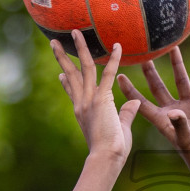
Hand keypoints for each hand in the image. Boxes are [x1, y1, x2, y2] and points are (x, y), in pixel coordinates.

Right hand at [52, 31, 138, 163]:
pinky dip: (114, 60)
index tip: (60, 73)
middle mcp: (82, 103)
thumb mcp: (119, 128)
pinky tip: (117, 46)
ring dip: (80, 48)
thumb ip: (126, 114)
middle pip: (70, 74)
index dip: (65, 81)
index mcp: (82, 112)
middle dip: (62, 57)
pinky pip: (109, 75)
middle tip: (55, 41)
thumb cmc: (112, 151)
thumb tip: (134, 103)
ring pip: (83, 68)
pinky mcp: (101, 99)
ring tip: (75, 32)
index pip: (71, 92)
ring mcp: (89, 100)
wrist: (106, 159)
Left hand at [117, 48, 189, 182]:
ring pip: (183, 82)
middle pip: (159, 88)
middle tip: (143, 54)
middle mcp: (175, 112)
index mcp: (164, 121)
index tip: (118, 74)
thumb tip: (175, 111)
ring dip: (178, 66)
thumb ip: (181, 126)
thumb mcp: (188, 144)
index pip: (142, 103)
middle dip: (151, 72)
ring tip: (174, 47)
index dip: (130, 90)